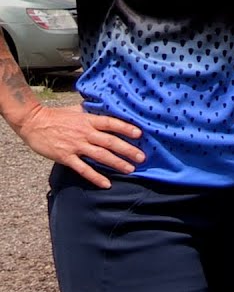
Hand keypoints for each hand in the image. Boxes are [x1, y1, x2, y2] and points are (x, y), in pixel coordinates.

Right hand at [15, 104, 143, 188]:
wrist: (33, 122)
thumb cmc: (56, 115)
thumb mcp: (77, 109)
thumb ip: (92, 111)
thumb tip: (107, 107)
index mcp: (88, 120)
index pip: (111, 123)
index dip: (125, 128)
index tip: (139, 134)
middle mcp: (85, 133)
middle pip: (110, 142)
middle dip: (128, 150)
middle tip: (142, 157)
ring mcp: (76, 146)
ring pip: (100, 156)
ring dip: (117, 163)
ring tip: (130, 169)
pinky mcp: (66, 157)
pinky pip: (83, 169)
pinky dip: (96, 177)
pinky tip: (106, 184)